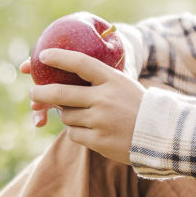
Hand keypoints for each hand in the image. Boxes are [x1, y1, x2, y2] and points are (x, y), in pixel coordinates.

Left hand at [28, 48, 143, 163]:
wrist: (161, 134)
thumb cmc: (138, 106)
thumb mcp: (123, 85)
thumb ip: (98, 81)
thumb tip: (62, 80)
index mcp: (112, 80)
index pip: (80, 63)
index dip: (60, 57)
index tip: (44, 56)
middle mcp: (105, 98)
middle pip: (61, 93)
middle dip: (41, 92)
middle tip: (34, 92)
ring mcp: (101, 120)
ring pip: (65, 116)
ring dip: (67, 115)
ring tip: (82, 115)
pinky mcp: (98, 140)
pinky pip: (73, 134)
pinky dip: (77, 131)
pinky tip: (91, 130)